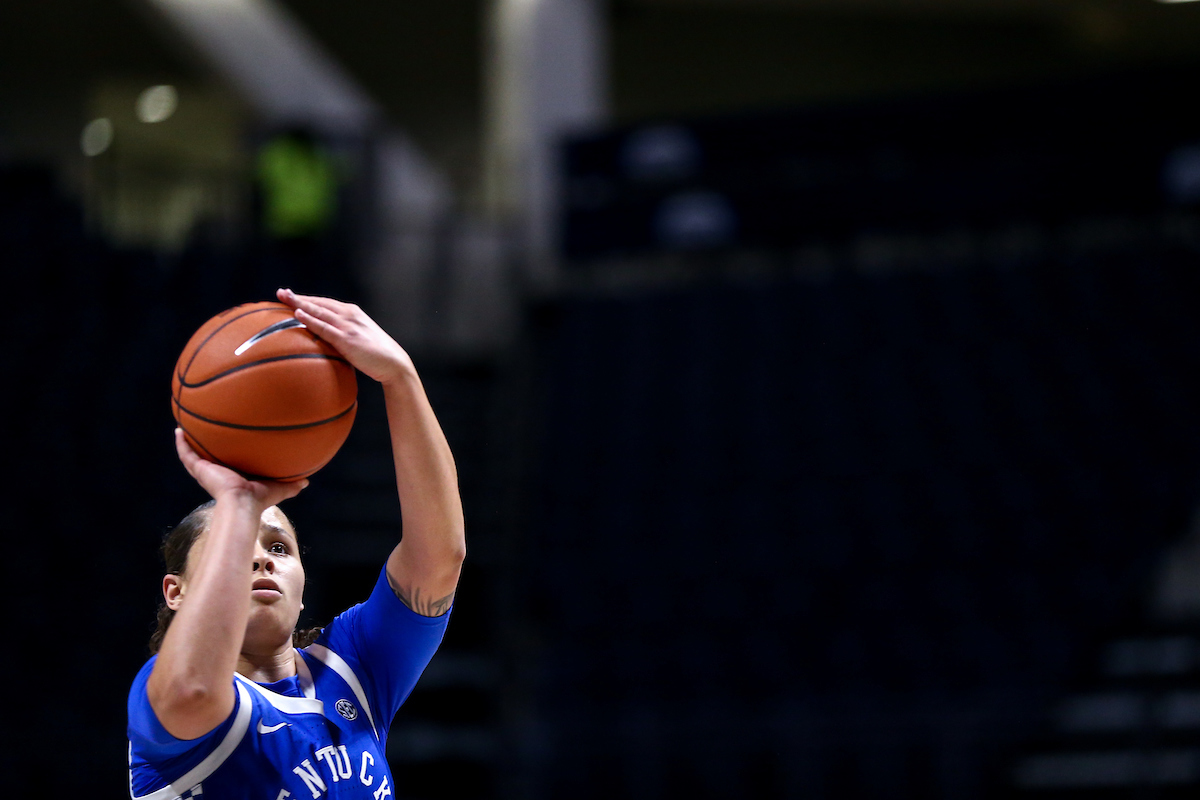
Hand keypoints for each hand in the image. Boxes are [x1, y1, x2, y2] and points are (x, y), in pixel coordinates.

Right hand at [175, 429, 306, 507]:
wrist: (242, 503)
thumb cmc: (259, 498)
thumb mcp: (277, 488)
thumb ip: (291, 485)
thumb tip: (307, 482)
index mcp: (232, 478)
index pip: (227, 464)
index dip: (226, 456)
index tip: (227, 444)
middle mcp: (217, 474)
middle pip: (208, 459)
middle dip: (206, 447)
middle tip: (204, 433)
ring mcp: (206, 471)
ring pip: (193, 455)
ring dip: (188, 443)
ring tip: (185, 428)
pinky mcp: (199, 469)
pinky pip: (186, 454)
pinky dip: (181, 443)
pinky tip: (179, 430)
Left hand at [276, 288, 413, 384]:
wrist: (393, 363)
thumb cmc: (376, 353)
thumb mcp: (358, 337)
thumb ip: (342, 334)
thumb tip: (325, 340)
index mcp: (352, 313)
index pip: (325, 303)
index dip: (307, 298)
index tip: (290, 294)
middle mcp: (349, 315)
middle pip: (319, 303)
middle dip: (298, 297)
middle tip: (280, 292)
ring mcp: (348, 326)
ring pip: (319, 311)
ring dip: (300, 303)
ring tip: (284, 297)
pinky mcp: (347, 339)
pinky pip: (324, 327)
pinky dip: (310, 319)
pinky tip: (298, 314)